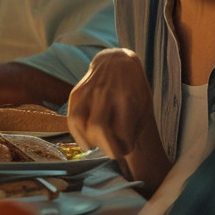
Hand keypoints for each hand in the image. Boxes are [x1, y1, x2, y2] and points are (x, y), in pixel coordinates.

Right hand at [67, 49, 169, 190]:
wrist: (118, 62)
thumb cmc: (135, 88)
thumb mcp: (143, 104)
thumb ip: (134, 126)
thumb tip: (121, 148)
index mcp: (127, 97)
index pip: (123, 132)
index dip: (125, 147)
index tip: (127, 149)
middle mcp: (105, 93)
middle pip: (99, 128)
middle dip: (106, 147)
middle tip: (112, 153)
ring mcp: (88, 91)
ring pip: (80, 122)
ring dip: (87, 140)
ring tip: (94, 147)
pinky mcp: (76, 92)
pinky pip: (71, 117)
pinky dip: (76, 133)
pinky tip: (85, 141)